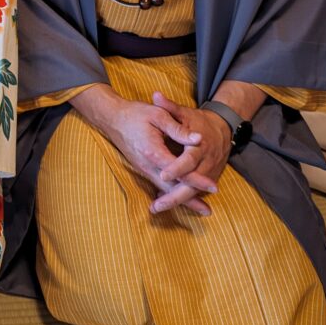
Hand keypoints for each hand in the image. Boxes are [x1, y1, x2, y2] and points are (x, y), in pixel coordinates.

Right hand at [72, 84, 215, 215]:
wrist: (112, 118)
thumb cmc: (136, 114)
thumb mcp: (158, 115)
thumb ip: (178, 129)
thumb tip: (198, 139)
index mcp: (153, 151)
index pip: (179, 171)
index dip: (197, 179)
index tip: (213, 186)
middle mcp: (148, 165)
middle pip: (172, 188)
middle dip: (190, 200)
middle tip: (208, 211)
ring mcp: (144, 169)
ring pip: (165, 190)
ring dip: (182, 201)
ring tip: (200, 210)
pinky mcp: (143, 169)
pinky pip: (159, 185)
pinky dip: (171, 194)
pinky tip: (181, 200)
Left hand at [153, 93, 231, 211]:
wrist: (223, 129)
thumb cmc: (199, 121)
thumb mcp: (185, 112)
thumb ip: (170, 106)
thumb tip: (155, 96)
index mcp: (200, 145)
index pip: (188, 160)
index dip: (177, 168)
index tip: (163, 175)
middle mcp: (206, 162)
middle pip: (192, 183)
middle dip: (175, 196)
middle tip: (157, 205)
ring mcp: (209, 172)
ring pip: (193, 191)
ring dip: (177, 201)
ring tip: (156, 208)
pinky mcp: (208, 178)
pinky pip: (195, 192)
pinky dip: (183, 199)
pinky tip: (165, 203)